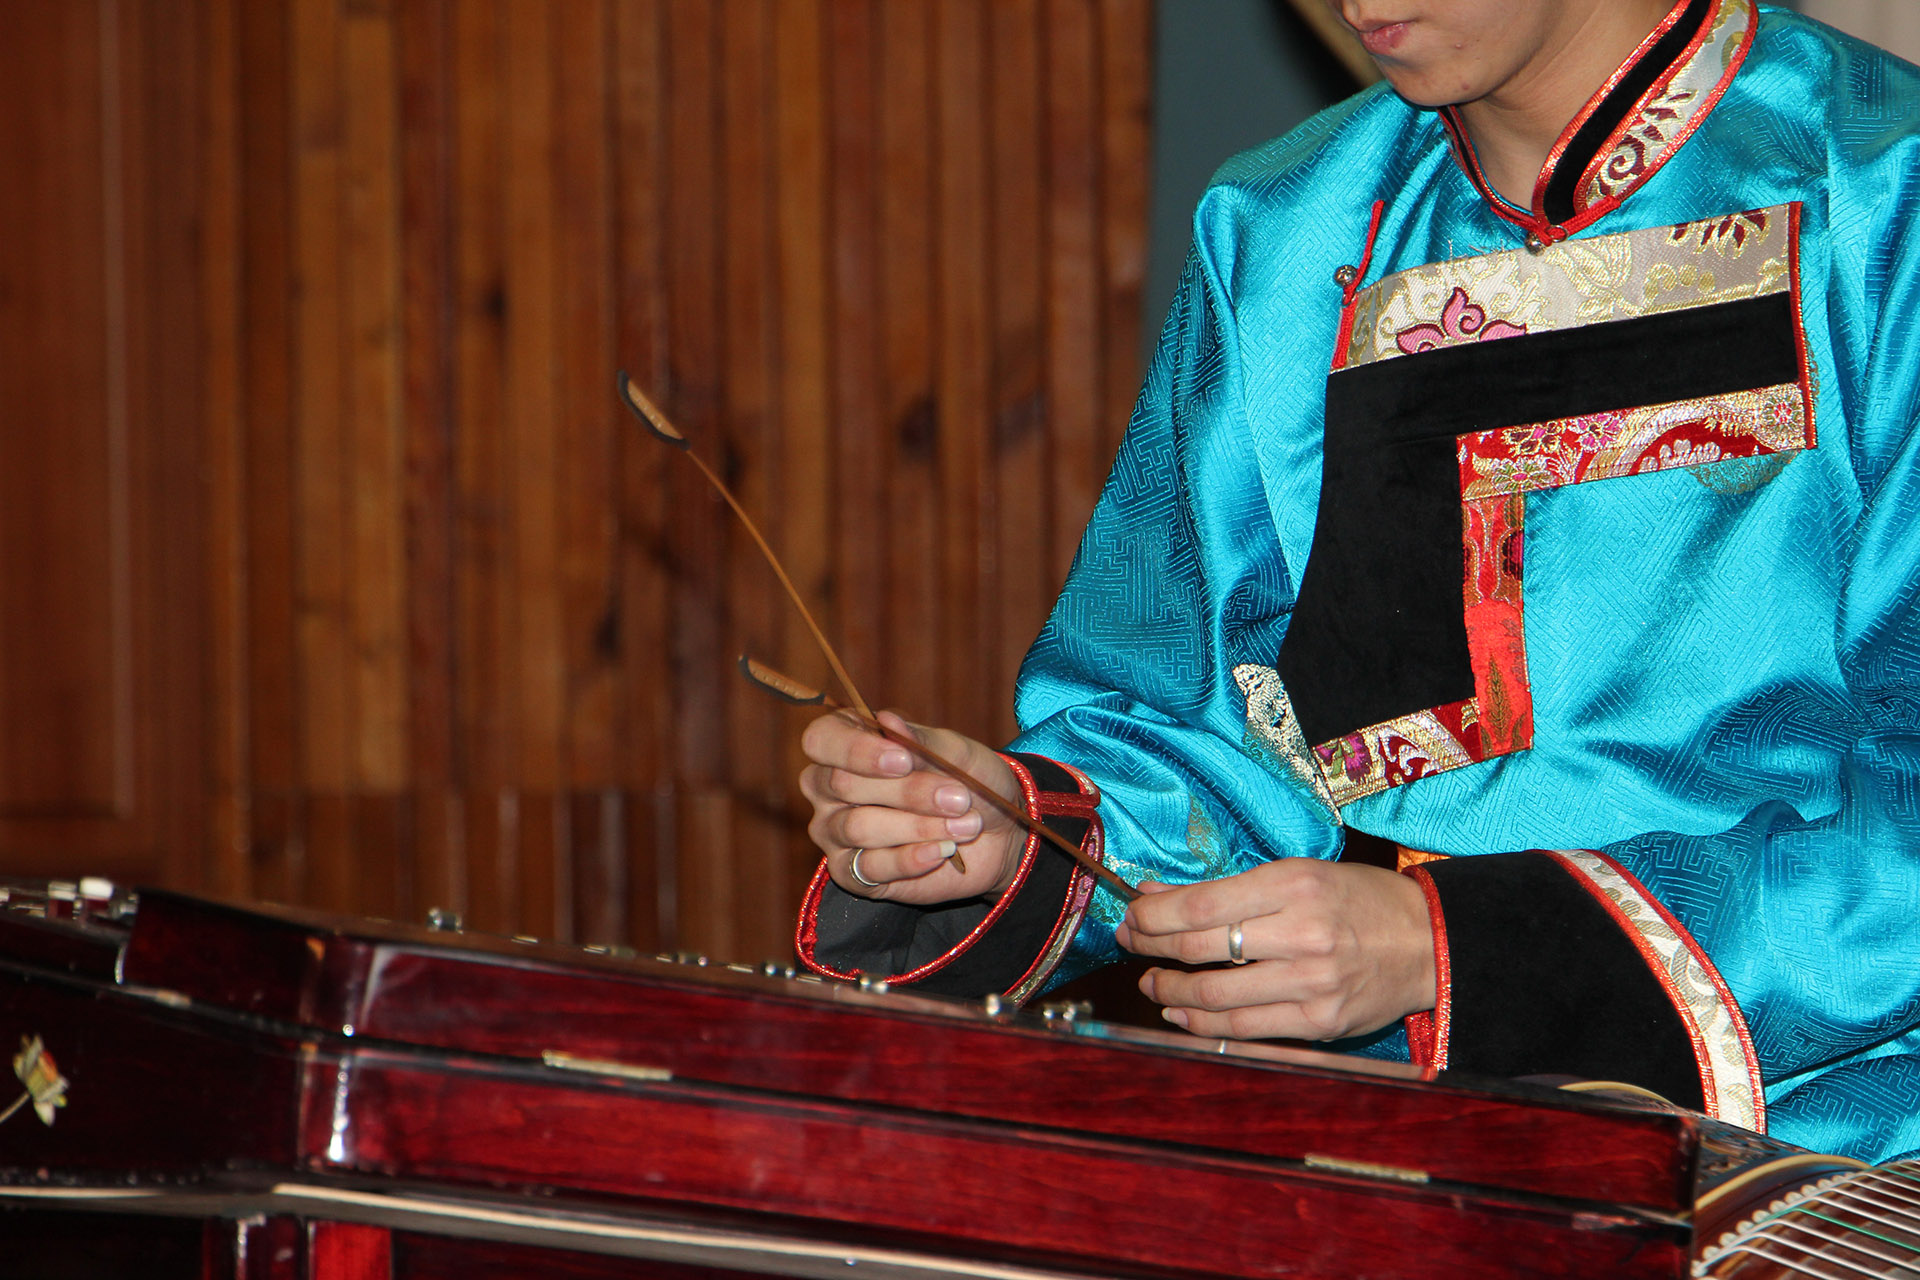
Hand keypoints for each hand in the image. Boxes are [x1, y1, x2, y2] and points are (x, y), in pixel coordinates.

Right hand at [799, 711, 1027, 903]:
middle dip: (908, 792)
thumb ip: (920, 741)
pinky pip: (869, 867)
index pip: (822, 740)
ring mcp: (834, 832)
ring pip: (858, 827)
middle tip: (959, 798)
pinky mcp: (853, 873)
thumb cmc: (967, 780)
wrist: (995, 833)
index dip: (857, 750)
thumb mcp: (955, 752)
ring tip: (965, 825)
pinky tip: (943, 850)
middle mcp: (827, 786)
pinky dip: (912, 858)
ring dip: (918, 826)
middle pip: (844, 784)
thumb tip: (886, 721)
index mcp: (844, 742)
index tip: (904, 760)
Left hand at [1113, 858, 1435, 1041]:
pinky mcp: (1319, 1022)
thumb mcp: (1297, 875)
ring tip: (1152, 983)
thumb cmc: (1359, 900)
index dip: (1153, 914)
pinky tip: (1182, 1015)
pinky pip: (1243, 1029)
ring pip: (1214, 996)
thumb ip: (1229, 889)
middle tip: (1132, 943)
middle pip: (1199, 948)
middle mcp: (1301, 934)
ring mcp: (1311, 983)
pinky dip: (1202, 1025)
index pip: (1200, 906)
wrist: (1428, 942)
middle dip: (1151, 946)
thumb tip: (1158, 895)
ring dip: (1169, 992)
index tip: (1131, 915)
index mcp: (1294, 885)